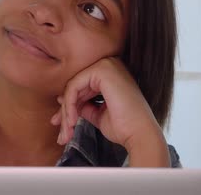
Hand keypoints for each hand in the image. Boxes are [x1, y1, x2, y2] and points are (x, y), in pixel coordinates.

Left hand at [50, 57, 169, 165]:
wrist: (140, 135)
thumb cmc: (123, 127)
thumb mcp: (97, 113)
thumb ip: (83, 104)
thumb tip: (61, 98)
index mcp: (111, 74)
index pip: (82, 87)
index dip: (70, 107)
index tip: (62, 126)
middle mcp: (110, 65)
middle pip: (76, 87)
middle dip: (66, 111)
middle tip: (62, 133)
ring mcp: (106, 66)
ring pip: (73, 88)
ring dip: (67, 112)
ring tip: (66, 132)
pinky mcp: (102, 71)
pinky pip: (74, 87)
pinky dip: (69, 106)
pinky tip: (72, 122)